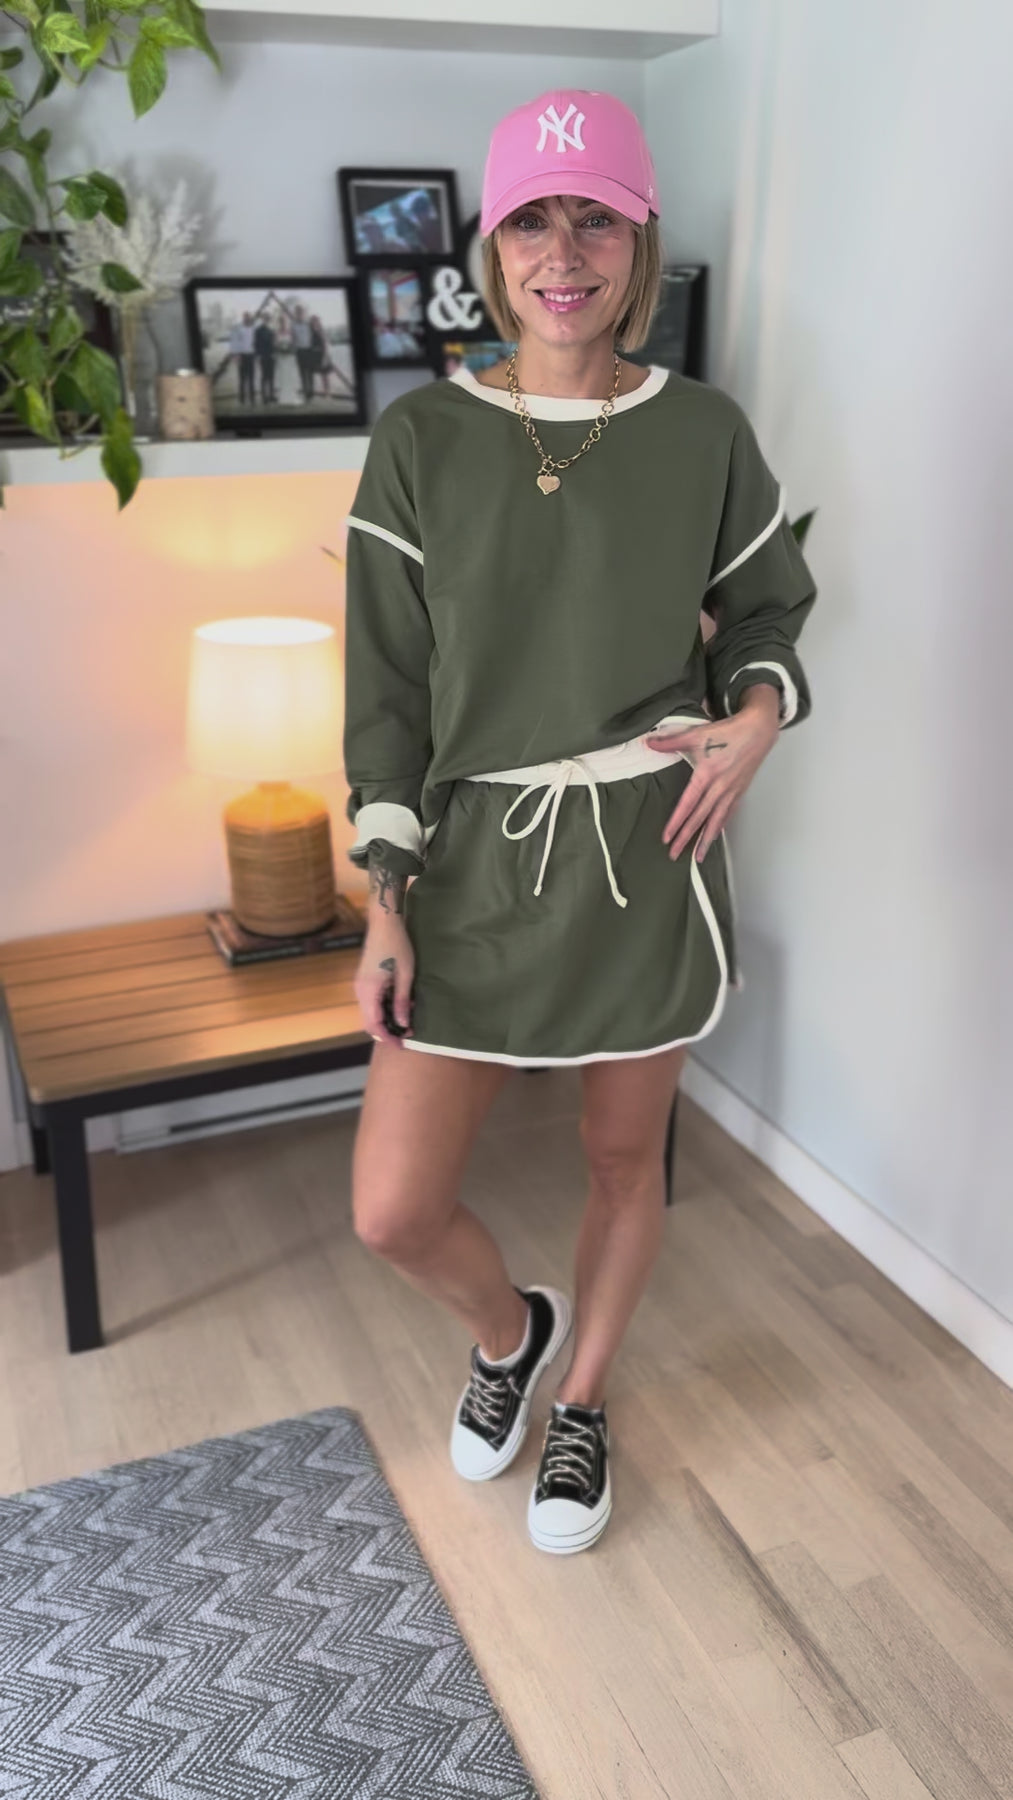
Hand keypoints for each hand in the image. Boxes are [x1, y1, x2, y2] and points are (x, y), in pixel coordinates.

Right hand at [355, 916, 415, 1046]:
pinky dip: (384, 1009)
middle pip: (369, 1021)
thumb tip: (403, 1024)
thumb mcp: (405, 975)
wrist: (384, 922)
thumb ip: (401, 1001)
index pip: (374, 1024)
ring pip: (370, 1012)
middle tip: (406, 1036)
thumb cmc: (397, 946)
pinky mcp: (364, 980)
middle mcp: (360, 991)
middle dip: (386, 1031)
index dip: (387, 1037)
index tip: (402, 1044)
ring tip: (406, 1020)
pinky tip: (400, 1005)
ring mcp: (360, 985)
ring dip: (386, 1019)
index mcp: (368, 991)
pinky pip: (371, 1002)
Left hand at [644, 685, 781, 861]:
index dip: (676, 823)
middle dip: (687, 838)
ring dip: (706, 840)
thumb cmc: (728, 732)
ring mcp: (732, 791)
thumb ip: (670, 741)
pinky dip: (720, 827)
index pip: (688, 805)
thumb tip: (648, 742)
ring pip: (716, 821)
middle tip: (675, 855)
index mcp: (707, 775)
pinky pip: (728, 814)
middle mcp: (720, 787)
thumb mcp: (696, 734)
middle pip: (700, 818)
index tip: (667, 838)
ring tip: (697, 857)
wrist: (758, 730)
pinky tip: (714, 835)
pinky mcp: (740, 791)